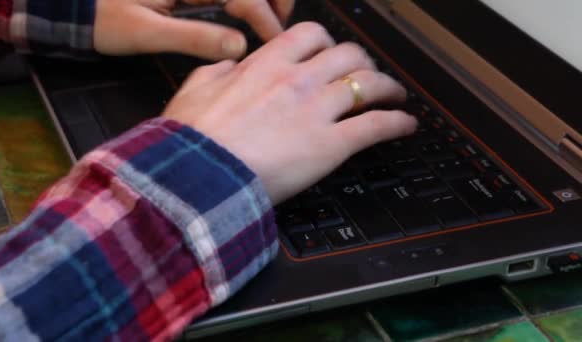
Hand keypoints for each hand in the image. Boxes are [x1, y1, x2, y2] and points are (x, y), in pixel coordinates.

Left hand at [94, 0, 294, 59]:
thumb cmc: (102, 18)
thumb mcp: (145, 32)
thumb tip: (239, 46)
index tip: (275, 42)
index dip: (264, 17)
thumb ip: (193, 37)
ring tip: (272, 19)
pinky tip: (247, 14)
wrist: (72, 5)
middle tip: (282, 22)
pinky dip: (242, 1)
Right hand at [162, 22, 417, 203]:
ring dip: (388, 87)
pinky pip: (376, 125)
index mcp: (266, 64)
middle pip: (348, 54)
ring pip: (368, 84)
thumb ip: (217, 71)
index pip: (310, 35)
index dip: (326, 41)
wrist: (198, 176)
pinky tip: (405, 125)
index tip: (329, 52)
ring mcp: (317, 110)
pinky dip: (397, 122)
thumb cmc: (192, 140)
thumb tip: (231, 65)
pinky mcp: (331, 145)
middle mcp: (298, 80)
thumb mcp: (194, 91)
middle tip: (365, 73)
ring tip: (396, 95)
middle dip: (361, 61)